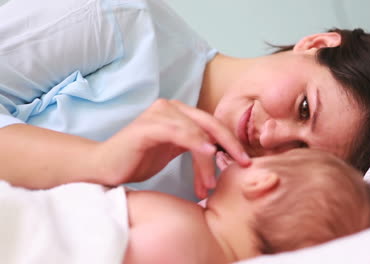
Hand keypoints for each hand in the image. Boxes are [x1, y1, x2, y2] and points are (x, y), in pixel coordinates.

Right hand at [95, 99, 249, 197]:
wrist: (104, 167)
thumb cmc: (138, 160)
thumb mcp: (173, 152)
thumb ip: (194, 147)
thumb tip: (222, 155)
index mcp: (179, 114)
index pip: (213, 125)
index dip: (232, 142)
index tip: (245, 163)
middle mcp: (170, 108)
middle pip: (211, 124)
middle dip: (231, 145)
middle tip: (244, 165)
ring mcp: (158, 114)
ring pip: (197, 132)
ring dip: (209, 159)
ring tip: (211, 183)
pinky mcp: (148, 126)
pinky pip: (178, 132)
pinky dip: (195, 142)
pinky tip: (209, 154)